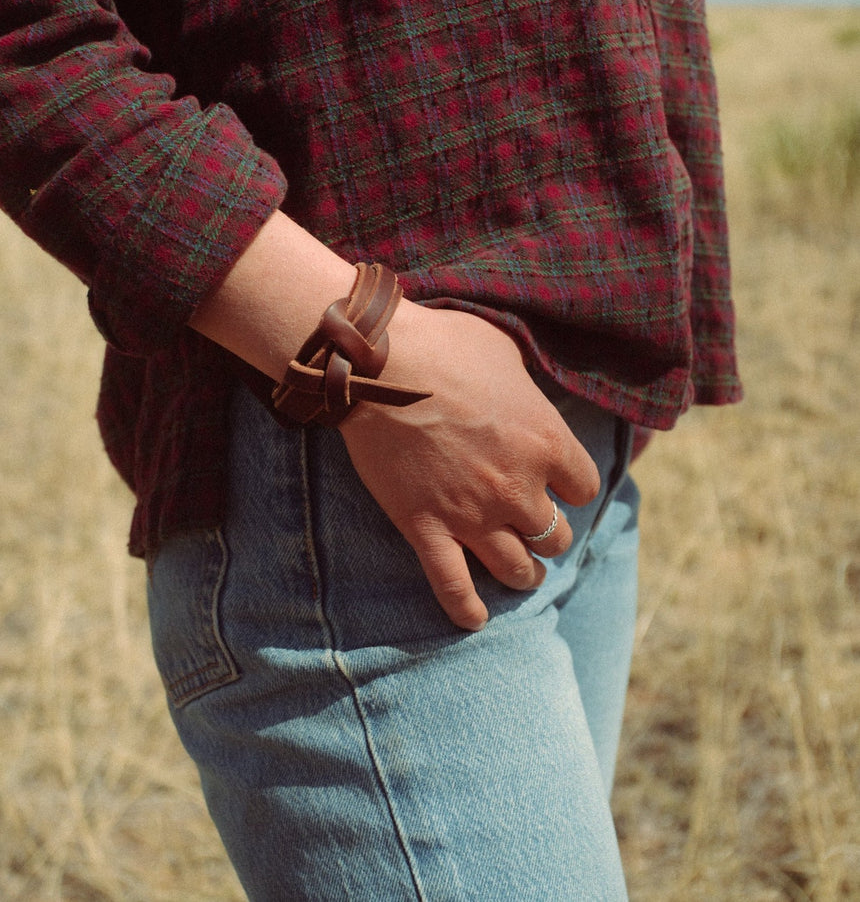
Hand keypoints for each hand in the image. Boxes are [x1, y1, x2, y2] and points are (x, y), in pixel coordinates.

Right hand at [339, 303, 600, 629]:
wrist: (378, 364)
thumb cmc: (445, 345)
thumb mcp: (506, 351)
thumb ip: (528, 386)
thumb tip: (528, 392)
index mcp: (546, 442)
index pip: (585, 487)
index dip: (571, 486)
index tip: (559, 484)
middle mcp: (518, 487)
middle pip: (554, 536)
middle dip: (548, 534)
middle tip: (536, 528)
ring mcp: (472, 515)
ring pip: (517, 568)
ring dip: (524, 573)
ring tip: (521, 572)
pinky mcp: (426, 528)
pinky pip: (453, 586)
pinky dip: (466, 609)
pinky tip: (475, 619)